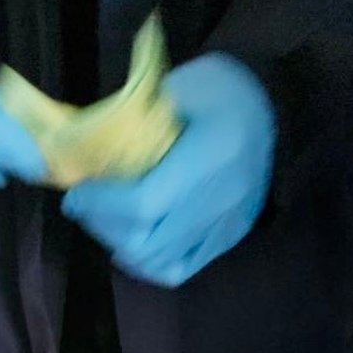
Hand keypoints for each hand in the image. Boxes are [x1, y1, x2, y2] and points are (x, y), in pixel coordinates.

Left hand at [62, 52, 275, 287]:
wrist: (277, 104)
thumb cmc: (223, 88)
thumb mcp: (180, 84)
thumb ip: (138, 119)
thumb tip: (93, 149)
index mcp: (208, 159)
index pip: (142, 204)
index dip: (100, 205)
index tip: (75, 195)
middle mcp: (219, 201)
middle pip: (146, 240)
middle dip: (103, 226)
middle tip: (85, 207)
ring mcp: (226, 225)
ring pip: (158, 261)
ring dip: (121, 245)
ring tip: (106, 223)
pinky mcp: (228, 237)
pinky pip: (179, 269)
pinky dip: (148, 264)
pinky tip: (131, 246)